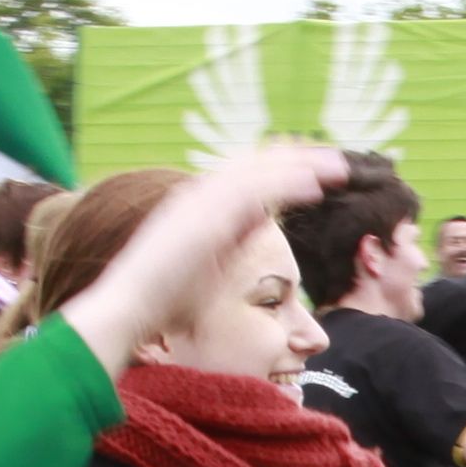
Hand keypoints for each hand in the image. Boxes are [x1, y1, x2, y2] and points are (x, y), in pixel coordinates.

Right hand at [70, 142, 344, 366]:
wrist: (129, 307)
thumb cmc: (163, 298)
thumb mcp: (209, 261)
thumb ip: (235, 236)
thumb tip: (264, 217)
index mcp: (199, 204)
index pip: (247, 175)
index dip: (281, 168)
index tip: (313, 170)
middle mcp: (199, 196)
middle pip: (256, 165)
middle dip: (296, 159)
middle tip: (335, 160)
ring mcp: (200, 204)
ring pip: (259, 172)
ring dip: (300, 166)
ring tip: (337, 167)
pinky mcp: (205, 219)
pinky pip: (253, 192)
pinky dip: (285, 184)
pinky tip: (315, 185)